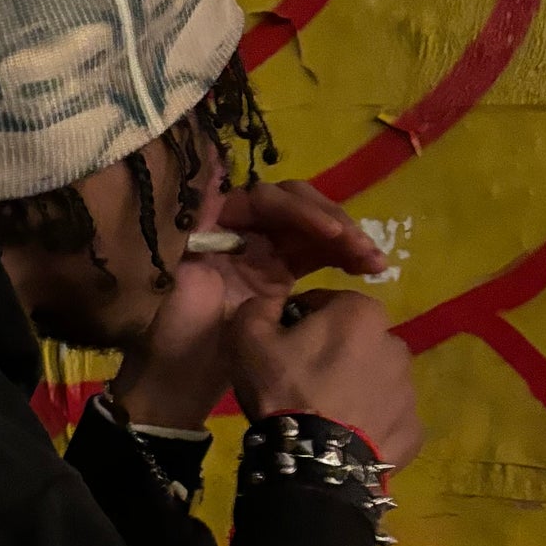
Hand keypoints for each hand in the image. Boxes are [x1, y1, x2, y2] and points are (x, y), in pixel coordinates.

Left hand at [111, 179, 386, 430]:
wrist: (178, 378)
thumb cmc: (171, 328)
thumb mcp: (176, 273)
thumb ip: (196, 224)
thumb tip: (215, 167)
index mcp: (215, 221)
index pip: (265, 199)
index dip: (300, 210)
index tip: (328, 234)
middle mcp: (240, 228)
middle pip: (296, 207)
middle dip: (332, 221)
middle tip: (360, 247)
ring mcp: (262, 251)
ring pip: (312, 229)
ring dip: (348, 238)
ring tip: (374, 261)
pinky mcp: (279, 276)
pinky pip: (318, 254)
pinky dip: (344, 257)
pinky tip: (370, 268)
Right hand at [227, 286, 422, 468]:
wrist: (316, 461)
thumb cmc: (284, 389)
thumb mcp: (247, 337)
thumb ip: (258, 307)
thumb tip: (270, 305)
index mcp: (360, 312)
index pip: (322, 304)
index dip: (296, 322)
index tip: (280, 347)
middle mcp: (395, 343)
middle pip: (354, 341)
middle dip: (331, 354)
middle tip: (300, 383)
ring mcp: (409, 389)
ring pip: (374, 379)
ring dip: (353, 387)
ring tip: (323, 413)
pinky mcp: (414, 428)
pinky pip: (387, 417)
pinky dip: (368, 422)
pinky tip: (344, 436)